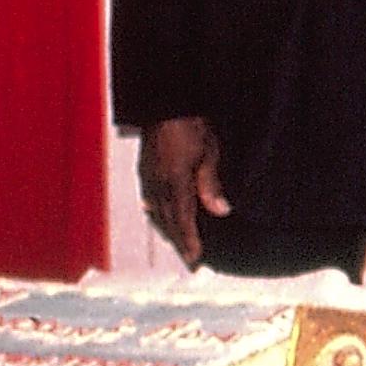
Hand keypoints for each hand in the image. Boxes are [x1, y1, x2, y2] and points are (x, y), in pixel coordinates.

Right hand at [139, 116, 229, 263]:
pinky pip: (151, 201)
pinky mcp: (144, 173)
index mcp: (175, 183)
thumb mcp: (209, 154)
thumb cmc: (189, 125)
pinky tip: (161, 218)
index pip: (182, 221)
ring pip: (157, 214)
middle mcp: (158, 186)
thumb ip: (211, 185)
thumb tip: (220, 210)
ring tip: (179, 243)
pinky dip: (158, 215)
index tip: (195, 258)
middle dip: (179, 242)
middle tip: (189, 259)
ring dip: (168, 230)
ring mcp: (148, 180)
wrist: (165, 106)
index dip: (189, 241)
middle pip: (168, 222)